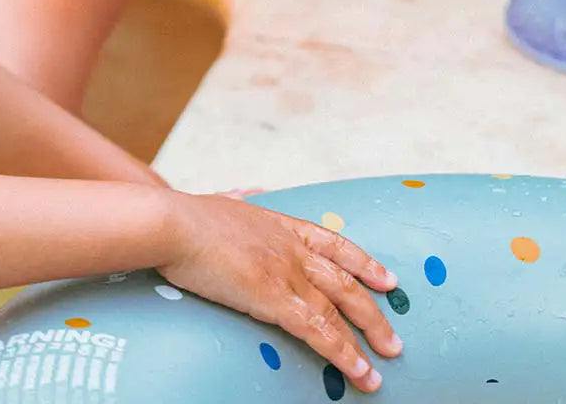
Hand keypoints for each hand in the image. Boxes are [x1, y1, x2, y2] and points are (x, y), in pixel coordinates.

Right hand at [162, 193, 402, 393]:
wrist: (172, 222)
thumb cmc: (186, 215)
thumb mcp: (222, 201)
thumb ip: (237, 200)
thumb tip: (242, 192)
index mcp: (279, 223)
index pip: (333, 243)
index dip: (363, 262)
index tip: (386, 278)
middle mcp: (290, 247)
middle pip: (345, 281)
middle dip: (373, 311)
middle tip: (394, 339)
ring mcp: (285, 272)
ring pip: (338, 310)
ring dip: (366, 340)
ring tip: (383, 364)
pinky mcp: (273, 298)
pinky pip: (319, 331)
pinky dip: (343, 354)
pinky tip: (359, 372)